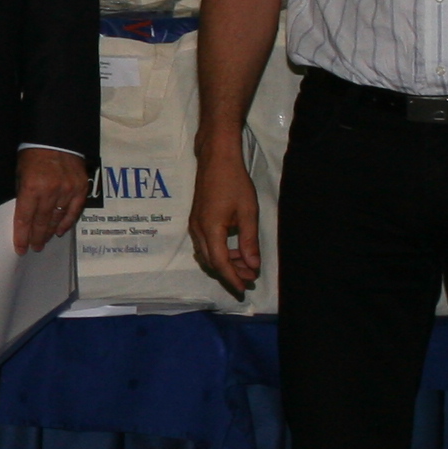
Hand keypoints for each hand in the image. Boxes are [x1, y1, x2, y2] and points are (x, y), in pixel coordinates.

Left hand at [12, 148, 88, 255]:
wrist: (56, 137)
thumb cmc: (33, 154)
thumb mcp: (20, 173)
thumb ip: (23, 194)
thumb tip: (24, 217)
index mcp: (31, 187)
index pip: (24, 218)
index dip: (22, 236)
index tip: (21, 249)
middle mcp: (50, 191)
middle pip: (42, 222)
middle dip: (36, 237)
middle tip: (34, 247)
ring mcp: (68, 190)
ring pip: (57, 218)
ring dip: (50, 231)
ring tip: (45, 240)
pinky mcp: (81, 188)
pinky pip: (74, 211)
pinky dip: (67, 222)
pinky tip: (60, 231)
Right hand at [188, 143, 262, 298]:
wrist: (217, 159)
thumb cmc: (234, 182)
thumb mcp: (248, 213)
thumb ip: (249, 241)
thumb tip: (253, 265)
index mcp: (211, 229)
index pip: (220, 263)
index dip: (233, 278)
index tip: (245, 289)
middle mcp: (197, 231)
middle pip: (211, 262)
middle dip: (230, 274)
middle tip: (251, 278)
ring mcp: (194, 225)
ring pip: (207, 255)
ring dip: (225, 263)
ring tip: (246, 264)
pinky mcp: (196, 221)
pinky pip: (205, 245)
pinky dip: (219, 253)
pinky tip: (233, 250)